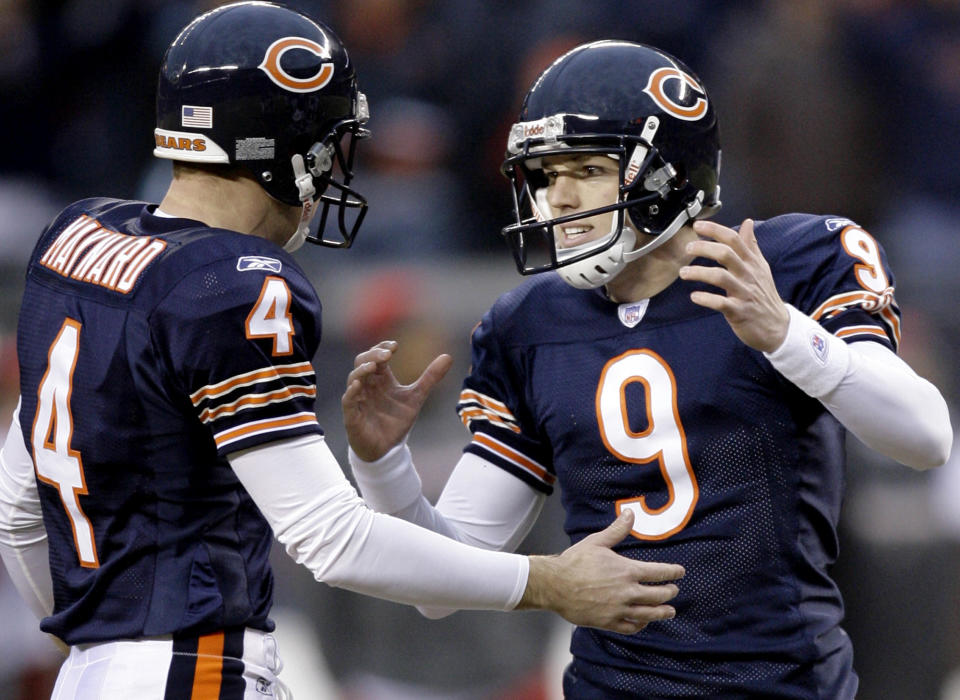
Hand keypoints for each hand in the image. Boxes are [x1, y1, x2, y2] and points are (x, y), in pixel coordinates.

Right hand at [342, 340, 453, 461]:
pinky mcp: (352, 415)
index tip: (395, 346)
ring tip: (374, 365)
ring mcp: (358, 399)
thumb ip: (430, 377)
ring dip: (362, 370)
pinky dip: (352, 391)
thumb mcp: (417, 397)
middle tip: (387, 354)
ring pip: (353, 377)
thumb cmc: (397, 420)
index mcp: (380, 379)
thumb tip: (448, 356)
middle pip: (362, 361)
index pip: (376, 356)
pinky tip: (358, 385)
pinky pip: (348, 400)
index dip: (382, 348)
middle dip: (373, 355)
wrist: (388, 449)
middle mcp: (367, 385)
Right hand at [518, 510, 684, 634]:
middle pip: (658, 595)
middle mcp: (627, 592)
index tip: (680, 572)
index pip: (659, 572)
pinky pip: (631, 627)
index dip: (673, 572)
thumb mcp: (597, 542)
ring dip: (662, 612)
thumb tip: (630, 514)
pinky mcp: (609, 622)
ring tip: (670, 611)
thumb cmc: (575, 562)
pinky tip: (644, 621)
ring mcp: (619, 609)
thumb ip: (617, 530)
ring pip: (649, 614)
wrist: (555, 585)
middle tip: (674, 591)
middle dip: (670, 592)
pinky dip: (641, 625)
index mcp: (626, 570)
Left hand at [679, 219, 788, 352]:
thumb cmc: (764, 295)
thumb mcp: (760, 267)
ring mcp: (744, 293)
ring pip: (721, 277)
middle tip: (688, 248)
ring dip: (699, 272)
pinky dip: (706, 299)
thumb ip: (751, 245)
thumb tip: (748, 223)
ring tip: (683, 272)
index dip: (715, 230)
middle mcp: (748, 275)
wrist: (778, 327)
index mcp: (751, 263)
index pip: (734, 240)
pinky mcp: (739, 312)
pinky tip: (694, 296)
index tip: (698, 225)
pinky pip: (721, 303)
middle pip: (726, 254)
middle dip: (704, 248)